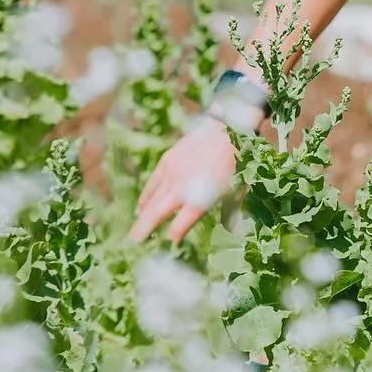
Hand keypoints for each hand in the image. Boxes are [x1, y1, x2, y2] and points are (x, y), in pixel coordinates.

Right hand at [129, 119, 237, 243]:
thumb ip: (232, 214)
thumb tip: (235, 233)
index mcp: (199, 200)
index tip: (171, 244)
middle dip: (143, 230)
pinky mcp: (168, 160)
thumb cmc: (238, 162)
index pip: (178, 227)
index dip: (173, 238)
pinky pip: (152, 184)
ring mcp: (172, 173)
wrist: (229, 127)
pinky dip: (146, 197)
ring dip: (141, 216)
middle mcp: (182, 188)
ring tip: (134, 232)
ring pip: (150, 200)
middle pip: (156, 215)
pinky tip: (141, 207)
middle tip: (133, 244)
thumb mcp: (238, 191)